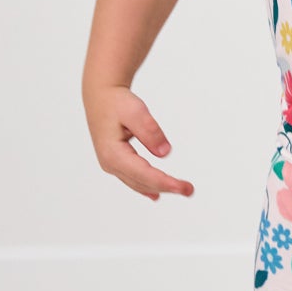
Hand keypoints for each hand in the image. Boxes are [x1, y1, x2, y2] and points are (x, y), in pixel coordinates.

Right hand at [84, 85, 194, 199]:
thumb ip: (150, 132)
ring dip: (160, 187)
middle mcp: (110, 163)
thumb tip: (164, 153)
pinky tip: (156, 194)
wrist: (101, 96)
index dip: (166, 182)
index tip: (185, 187)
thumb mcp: (135, 112)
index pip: (144, 174)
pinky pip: (133, 179)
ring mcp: (111, 164)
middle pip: (143, 182)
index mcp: (113, 154)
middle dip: (167, 187)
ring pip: (138, 182)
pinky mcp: (115, 162)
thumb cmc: (117, 102)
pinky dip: (147, 186)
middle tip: (190, 190)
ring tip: (182, 190)